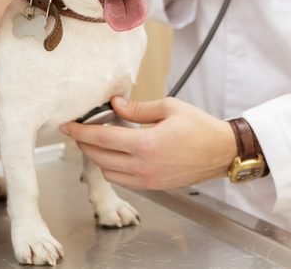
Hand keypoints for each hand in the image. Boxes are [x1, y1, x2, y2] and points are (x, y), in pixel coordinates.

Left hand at [60, 97, 236, 188]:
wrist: (221, 152)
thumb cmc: (200, 128)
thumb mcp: (169, 108)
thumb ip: (138, 108)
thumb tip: (115, 104)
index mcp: (145, 144)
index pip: (101, 138)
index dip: (80, 132)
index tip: (68, 126)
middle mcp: (143, 166)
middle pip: (99, 157)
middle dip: (84, 144)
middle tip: (79, 131)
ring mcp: (148, 179)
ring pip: (108, 172)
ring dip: (97, 157)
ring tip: (97, 141)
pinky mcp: (153, 186)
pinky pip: (123, 180)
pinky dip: (112, 168)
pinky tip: (115, 154)